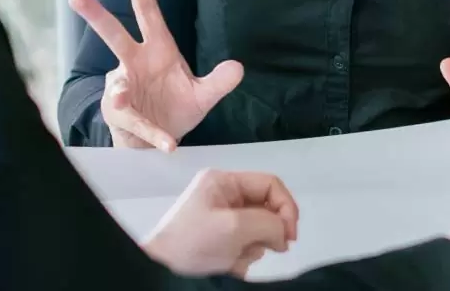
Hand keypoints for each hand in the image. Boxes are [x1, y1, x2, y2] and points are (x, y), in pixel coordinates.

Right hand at [69, 0, 243, 151]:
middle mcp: (135, 63)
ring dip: (119, 92)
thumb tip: (238, 68)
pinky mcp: (121, 116)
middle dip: (96, 16)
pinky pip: (135, 122)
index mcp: (157, 50)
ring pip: (116, 85)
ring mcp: (124, 89)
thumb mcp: (203, 95)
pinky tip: (167, 142)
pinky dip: (151, 132)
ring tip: (122, 99)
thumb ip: (219, 82)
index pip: (148, 15)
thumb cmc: (177, 108)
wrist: (161, 141)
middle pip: (114, 36)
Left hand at [143, 169, 298, 276]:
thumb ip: (267, 223)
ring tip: (234, 257)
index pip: (270, 184)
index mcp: (225, 182)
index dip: (286, 207)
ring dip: (253, 247)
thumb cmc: (192, 241)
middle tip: (264, 249)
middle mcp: (224, 195)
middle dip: (267, 232)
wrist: (160, 267)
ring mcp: (222, 218)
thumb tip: (284, 233)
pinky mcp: (219, 238)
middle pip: (266, 209)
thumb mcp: (234, 227)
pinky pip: (245, 245)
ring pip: (258, 230)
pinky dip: (242, 257)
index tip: (290, 236)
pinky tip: (228, 264)